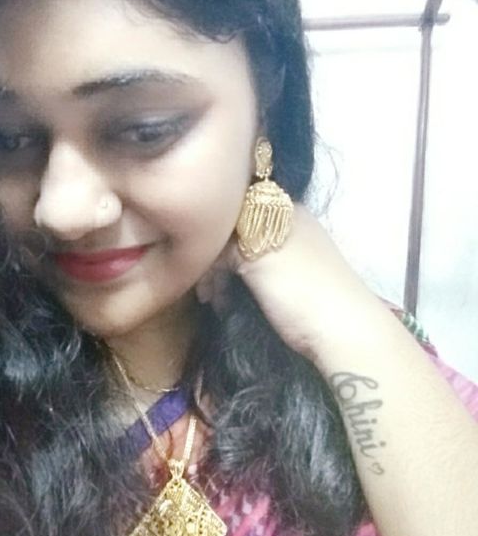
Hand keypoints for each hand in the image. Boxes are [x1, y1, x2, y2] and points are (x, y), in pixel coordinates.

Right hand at [196, 205, 385, 362]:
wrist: (342, 330)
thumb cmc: (297, 288)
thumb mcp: (254, 255)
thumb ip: (226, 240)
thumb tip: (206, 240)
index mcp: (281, 208)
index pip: (232, 205)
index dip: (209, 230)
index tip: (192, 257)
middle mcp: (287, 222)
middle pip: (236, 230)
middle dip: (213, 257)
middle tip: (200, 287)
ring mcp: (292, 250)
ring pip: (244, 253)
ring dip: (223, 274)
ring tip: (211, 300)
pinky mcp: (293, 277)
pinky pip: (255, 271)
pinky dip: (238, 284)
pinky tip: (227, 302)